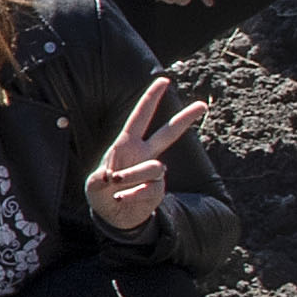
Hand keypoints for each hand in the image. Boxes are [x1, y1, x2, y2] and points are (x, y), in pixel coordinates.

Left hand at [89, 76, 214, 236]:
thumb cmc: (101, 193)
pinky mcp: (157, 190)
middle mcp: (144, 155)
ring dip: (132, 175)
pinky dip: (132, 194)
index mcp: (127, 144)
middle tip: (203, 105)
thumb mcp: (93, 185)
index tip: (164, 80)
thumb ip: (98, 180)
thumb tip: (112, 177)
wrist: (113, 216)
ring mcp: (153, 172)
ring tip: (116, 184)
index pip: (140, 117)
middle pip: (168, 133)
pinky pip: (148, 189)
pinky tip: (122, 198)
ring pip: (154, 167)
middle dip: (185, 119)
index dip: (151, 98)